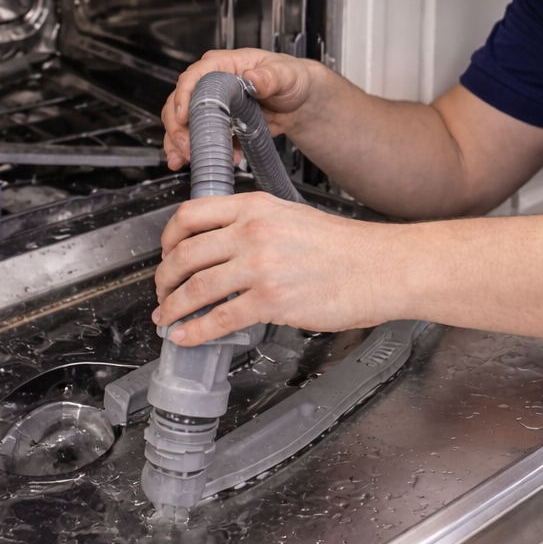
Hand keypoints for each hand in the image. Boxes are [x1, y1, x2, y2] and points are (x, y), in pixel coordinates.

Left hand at [151, 192, 403, 343]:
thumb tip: (224, 249)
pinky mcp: (271, 300)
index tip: (165, 253)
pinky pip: (219, 318)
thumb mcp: (293, 218)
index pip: (191, 214)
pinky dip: (195, 330)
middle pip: (185, 253)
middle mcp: (253, 231)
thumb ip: (256, 226)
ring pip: (194, 287)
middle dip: (163, 278)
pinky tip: (186, 336)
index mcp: (256, 207)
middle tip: (161, 291)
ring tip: (166, 317)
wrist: (381, 267)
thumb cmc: (346, 248)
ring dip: (172, 307)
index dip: (167, 238)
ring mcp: (260, 266)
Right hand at [161, 49, 321, 169]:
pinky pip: (204, 142)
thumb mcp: (285, 74)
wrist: (300, 102)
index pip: (193, 77)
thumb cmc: (290, 77)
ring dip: (180, 145)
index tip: (183, 115)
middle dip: (178, 128)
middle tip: (186, 147)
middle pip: (180, 103)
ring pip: (185, 125)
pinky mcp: (220, 128)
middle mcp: (211, 86)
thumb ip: (271, 76)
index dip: (184, 96)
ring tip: (183, 160)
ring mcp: (213, 108)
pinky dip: (202, 154)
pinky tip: (215, 162)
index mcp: (222, 65)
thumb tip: (254, 79)